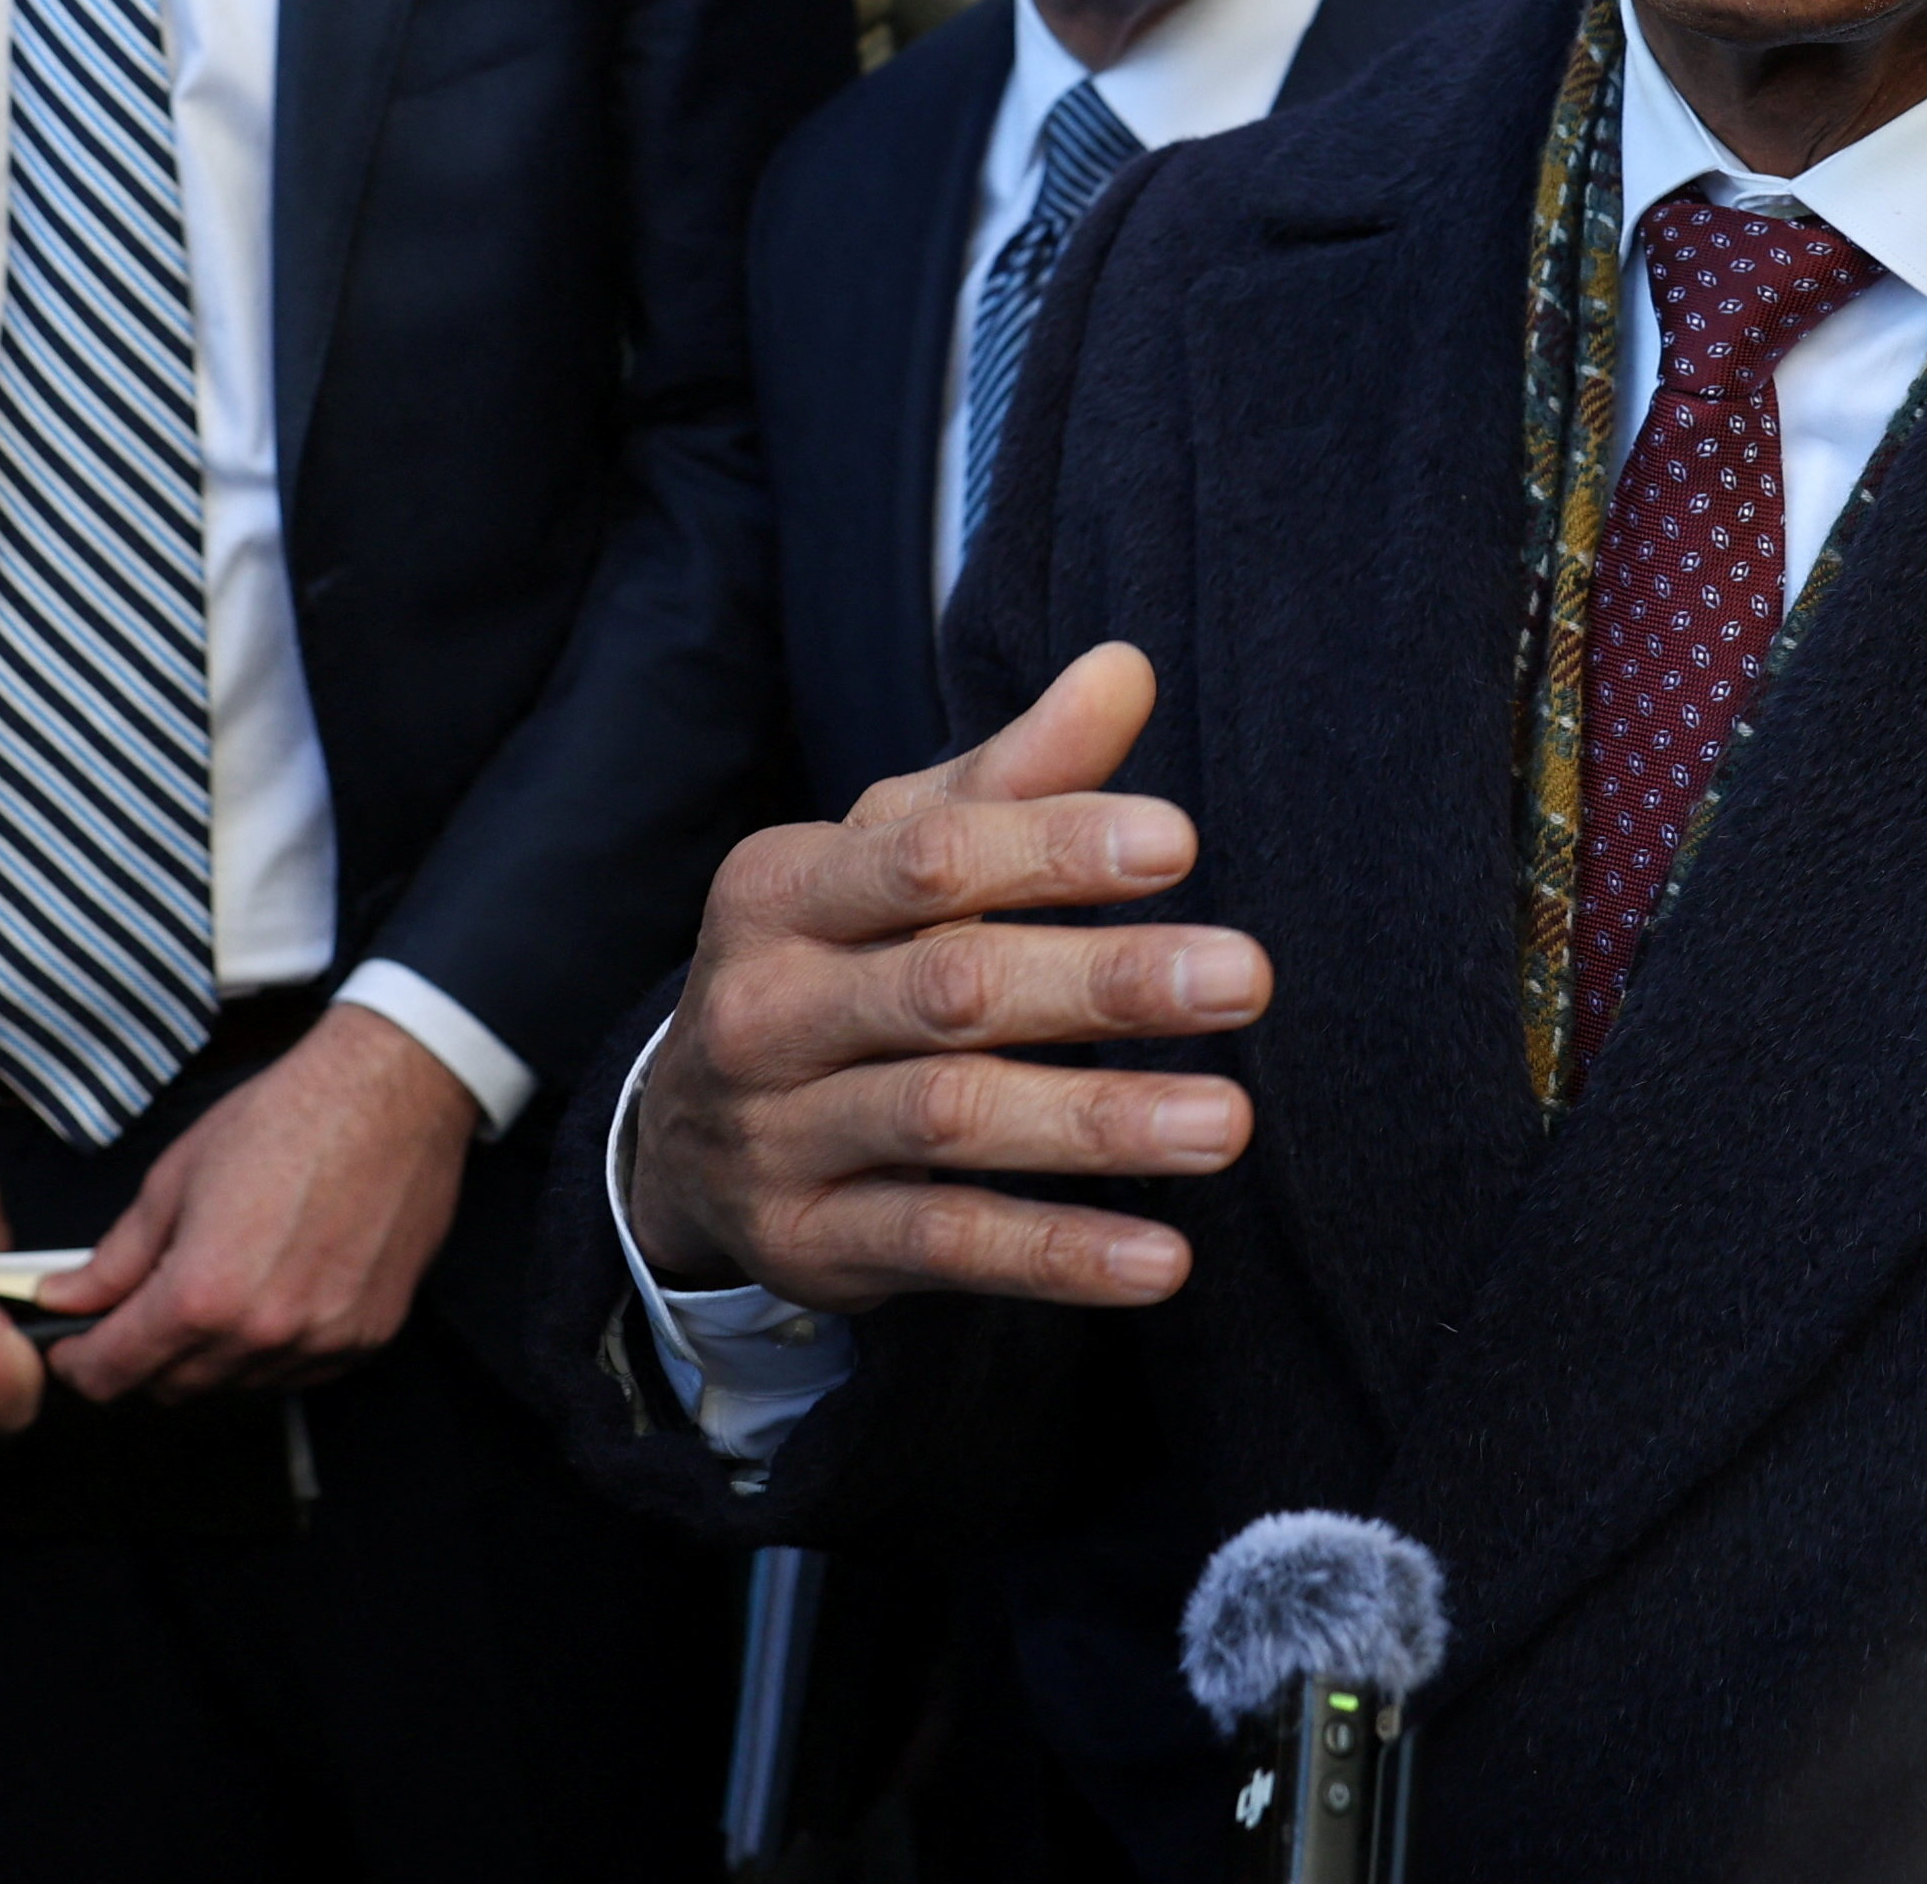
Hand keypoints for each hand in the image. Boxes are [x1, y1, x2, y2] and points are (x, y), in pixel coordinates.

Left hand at [41, 1004, 475, 1400]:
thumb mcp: (176, 1177)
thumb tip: (66, 1297)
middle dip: (143, 1357)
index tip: (76, 1346)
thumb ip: (117, 1256)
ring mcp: (319, 1342)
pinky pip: (295, 1372)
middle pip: (170, 1390)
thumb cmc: (287, 1119)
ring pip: (233, 1386)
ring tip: (224, 1284)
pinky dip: (271, 1349)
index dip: (80, 1362)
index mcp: (200, 1294)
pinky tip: (275, 1290)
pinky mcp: (366, 1338)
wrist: (393, 1095)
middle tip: (147, 1304)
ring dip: (210, 1355)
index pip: (112, 1374)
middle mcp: (260, 1334)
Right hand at [622, 644, 1263, 1312]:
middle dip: (1100, 983)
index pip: (929, 857)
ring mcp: (779, 1134)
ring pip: (950, 1123)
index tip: (1180, 842)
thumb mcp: (894, 853)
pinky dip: (1053, 1255)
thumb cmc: (836, 958)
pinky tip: (1160, 1257)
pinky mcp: (810, 1242)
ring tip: (1227, 1121)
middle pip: (949, 988)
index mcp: (783, 888)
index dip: (1053, 848)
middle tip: (1244, 976)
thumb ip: (1015, 775)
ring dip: (1095, 1123)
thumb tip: (1129, 668)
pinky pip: (943, 1246)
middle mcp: (765, 1010)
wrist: (682, 1136)